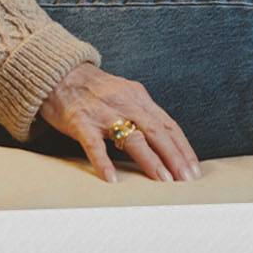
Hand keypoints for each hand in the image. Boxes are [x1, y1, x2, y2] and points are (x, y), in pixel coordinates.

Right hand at [37, 63, 201, 183]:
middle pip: (156, 131)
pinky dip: (104, 162)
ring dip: (150, 160)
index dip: (183, 148)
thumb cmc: (94, 89)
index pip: (168, 124)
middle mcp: (125, 102)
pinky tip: (111, 179)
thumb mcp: (124, 94)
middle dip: (174, 156)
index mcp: (138, 97)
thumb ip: (142, 113)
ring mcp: (103, 112)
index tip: (193, 169)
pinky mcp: (80, 121)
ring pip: (132, 137)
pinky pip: (94, 144)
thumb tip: (166, 141)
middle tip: (186, 179)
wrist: (58, 72)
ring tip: (162, 180)